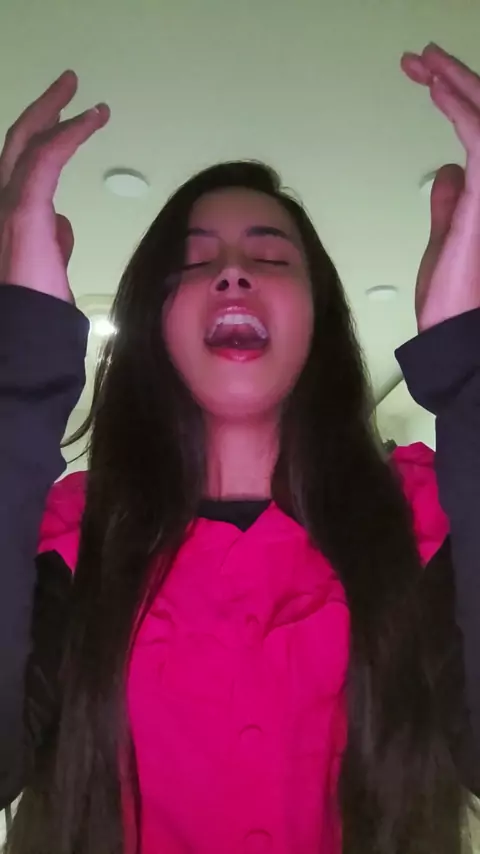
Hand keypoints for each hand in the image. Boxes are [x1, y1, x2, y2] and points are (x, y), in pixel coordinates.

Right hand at [0, 71, 108, 301]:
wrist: (27, 330)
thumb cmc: (37, 305)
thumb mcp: (45, 264)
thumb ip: (53, 239)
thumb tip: (62, 223)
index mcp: (6, 213)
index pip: (22, 165)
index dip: (44, 136)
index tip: (72, 121)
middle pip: (18, 141)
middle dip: (44, 109)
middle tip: (70, 84)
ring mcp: (5, 203)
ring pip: (28, 143)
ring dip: (58, 113)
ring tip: (87, 97)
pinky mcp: (23, 210)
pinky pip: (46, 160)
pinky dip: (69, 135)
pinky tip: (92, 120)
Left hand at [401, 44, 479, 330]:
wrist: (455, 334)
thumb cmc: (452, 299)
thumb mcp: (446, 239)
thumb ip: (450, 202)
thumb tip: (447, 170)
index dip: (456, 99)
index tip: (425, 79)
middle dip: (454, 79)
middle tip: (420, 60)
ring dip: (455, 82)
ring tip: (425, 62)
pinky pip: (479, 138)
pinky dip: (457, 108)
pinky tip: (435, 90)